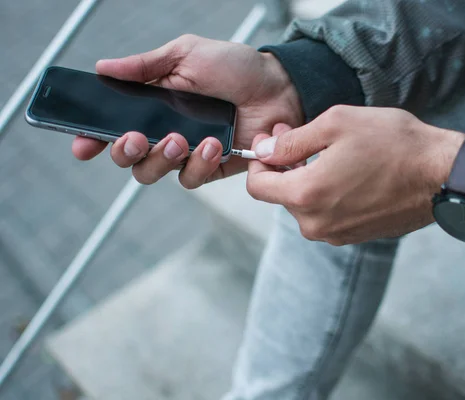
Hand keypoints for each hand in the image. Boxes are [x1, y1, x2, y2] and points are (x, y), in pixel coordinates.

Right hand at [72, 34, 302, 187]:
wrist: (279, 86)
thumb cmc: (235, 67)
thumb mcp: (187, 55)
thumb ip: (146, 66)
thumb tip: (103, 67)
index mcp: (154, 105)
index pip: (113, 126)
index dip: (93, 138)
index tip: (83, 145)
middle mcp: (166, 131)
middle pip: (128, 158)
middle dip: (125, 151)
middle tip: (137, 137)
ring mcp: (188, 152)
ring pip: (153, 173)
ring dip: (161, 159)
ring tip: (181, 138)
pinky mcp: (212, 167)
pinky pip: (192, 179)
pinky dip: (198, 165)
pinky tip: (213, 145)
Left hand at [246, 105, 464, 245]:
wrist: (441, 175)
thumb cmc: (394, 144)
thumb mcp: (336, 125)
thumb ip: (292, 141)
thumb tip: (263, 150)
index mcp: (307, 195)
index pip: (257, 186)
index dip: (258, 161)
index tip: (272, 141)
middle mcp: (317, 223)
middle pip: (281, 195)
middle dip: (285, 166)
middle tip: (302, 136)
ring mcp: (337, 234)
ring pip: (305, 205)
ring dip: (308, 179)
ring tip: (331, 153)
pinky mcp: (355, 236)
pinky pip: (327, 214)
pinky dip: (328, 194)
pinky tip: (349, 172)